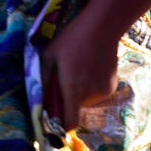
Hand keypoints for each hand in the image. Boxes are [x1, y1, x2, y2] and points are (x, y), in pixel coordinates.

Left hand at [40, 4, 119, 131]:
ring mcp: (103, 92)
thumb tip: (38, 99)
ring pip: (86, 101)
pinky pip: (96, 93)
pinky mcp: (112, 86)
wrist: (102, 26)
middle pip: (76, 109)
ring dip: (80, 92)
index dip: (61, 125)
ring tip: (79, 69)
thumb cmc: (72, 39)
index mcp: (73, 89)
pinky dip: (91, 86)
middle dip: (68, 100)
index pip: (70, 123)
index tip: (54, 115)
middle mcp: (90, 95)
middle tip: (64, 79)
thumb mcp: (50, 55)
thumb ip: (43, 79)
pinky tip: (91, 67)